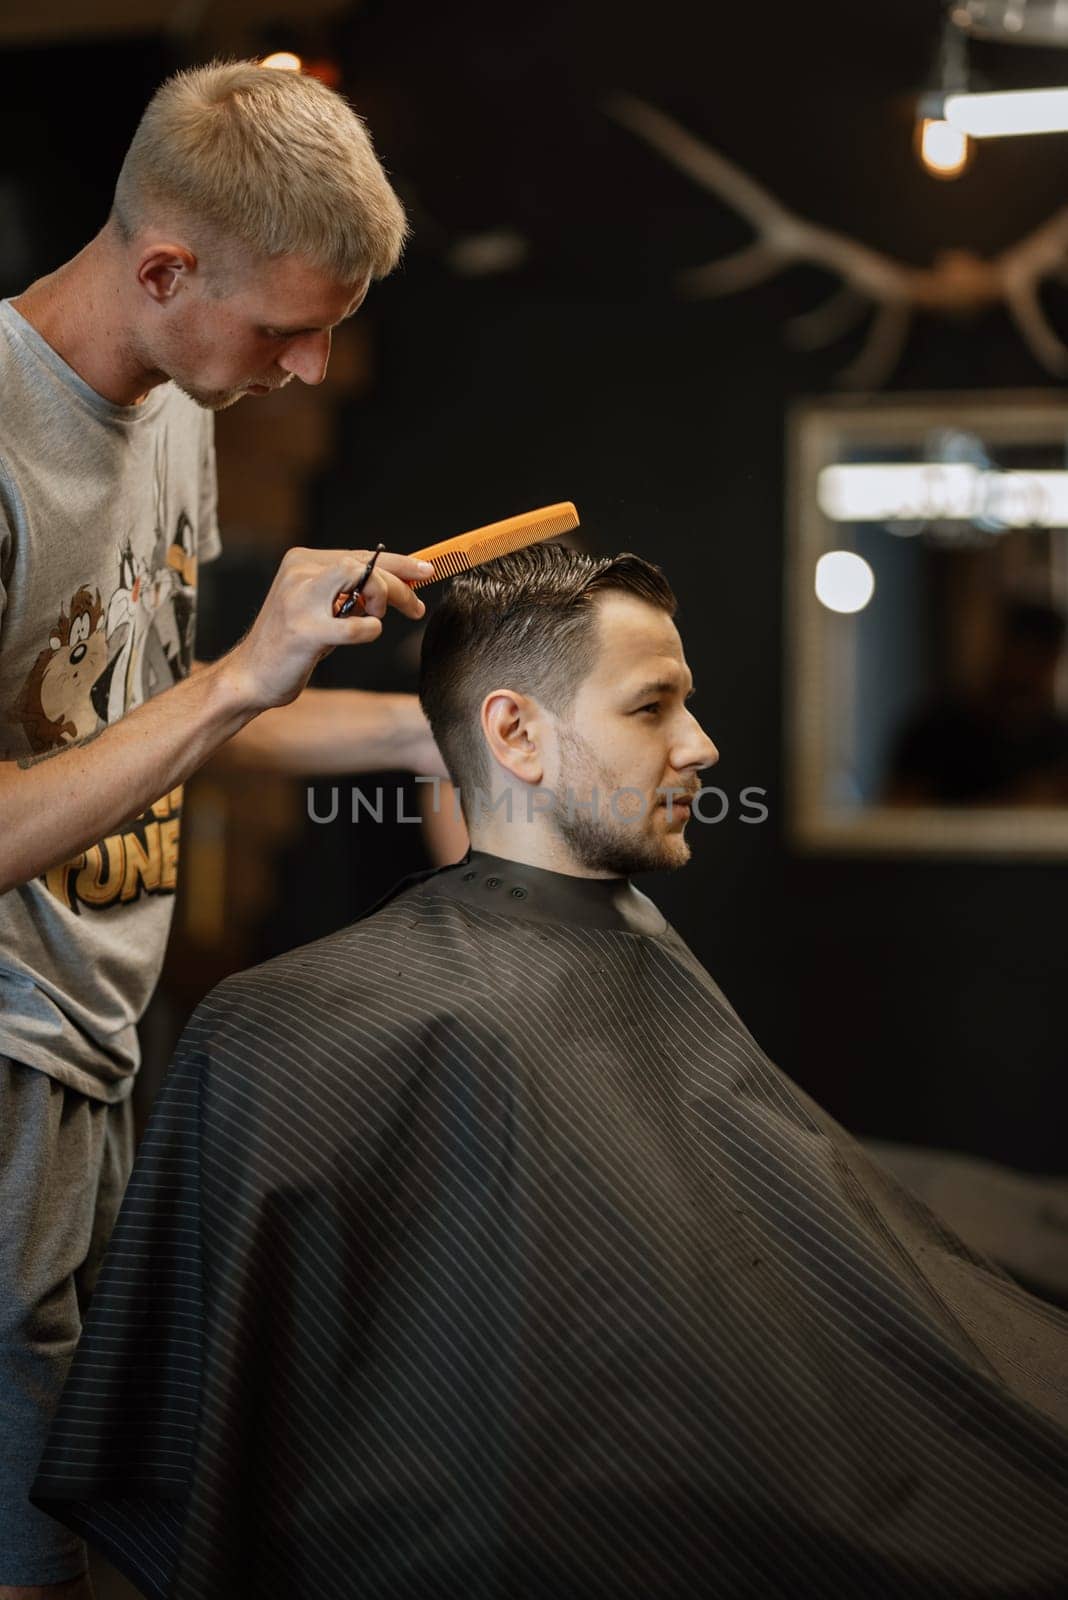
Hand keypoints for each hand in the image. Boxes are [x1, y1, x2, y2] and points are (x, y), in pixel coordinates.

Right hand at [226, 547, 432, 711]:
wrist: (250, 677)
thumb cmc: (290, 645)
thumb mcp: (319, 607)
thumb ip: (349, 592)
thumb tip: (398, 584)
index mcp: (303, 562)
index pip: (362, 555)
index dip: (400, 563)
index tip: (426, 572)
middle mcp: (299, 574)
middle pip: (365, 565)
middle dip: (400, 586)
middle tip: (415, 608)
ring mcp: (299, 600)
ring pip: (360, 578)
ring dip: (383, 598)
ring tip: (375, 619)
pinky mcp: (304, 630)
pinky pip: (354, 626)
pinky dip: (368, 631)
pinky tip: (363, 634)